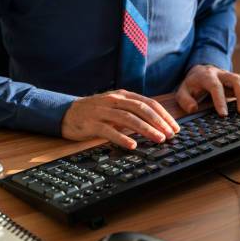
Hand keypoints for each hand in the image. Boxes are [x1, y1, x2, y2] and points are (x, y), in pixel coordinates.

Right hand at [61, 89, 179, 148]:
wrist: (65, 113)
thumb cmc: (95, 112)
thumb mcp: (115, 107)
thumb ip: (133, 111)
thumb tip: (157, 123)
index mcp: (122, 95)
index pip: (148, 103)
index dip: (163, 115)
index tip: (174, 127)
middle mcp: (114, 100)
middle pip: (140, 108)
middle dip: (158, 121)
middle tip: (170, 134)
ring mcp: (102, 111)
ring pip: (127, 118)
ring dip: (145, 129)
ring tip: (158, 139)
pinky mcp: (91, 123)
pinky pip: (108, 130)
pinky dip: (122, 138)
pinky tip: (132, 145)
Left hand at [176, 65, 239, 115]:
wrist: (200, 72)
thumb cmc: (193, 85)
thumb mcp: (182, 91)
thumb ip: (184, 100)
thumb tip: (193, 108)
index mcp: (207, 76)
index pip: (216, 86)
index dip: (220, 100)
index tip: (224, 115)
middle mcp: (222, 74)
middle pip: (236, 80)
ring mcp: (232, 76)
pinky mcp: (239, 80)